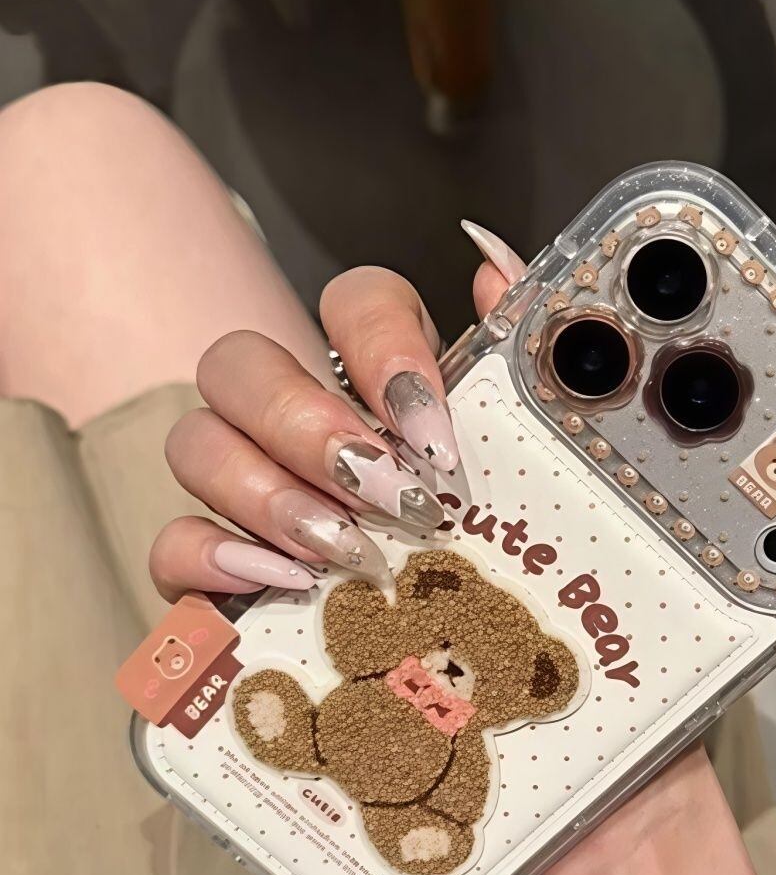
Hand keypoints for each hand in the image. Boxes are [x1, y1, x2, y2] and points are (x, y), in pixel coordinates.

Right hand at [149, 257, 510, 600]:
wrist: (443, 604)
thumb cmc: (464, 506)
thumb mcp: (501, 432)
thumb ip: (506, 341)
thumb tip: (497, 270)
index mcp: (369, 360)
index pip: (354, 300)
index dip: (385, 348)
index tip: (433, 428)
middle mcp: (286, 404)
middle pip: (241, 362)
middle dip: (309, 426)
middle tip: (385, 491)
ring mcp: (237, 476)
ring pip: (195, 445)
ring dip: (268, 496)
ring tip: (347, 547)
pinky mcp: (213, 557)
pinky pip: (171, 542)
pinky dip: (214, 558)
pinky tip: (281, 580)